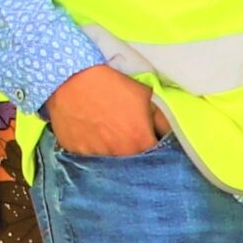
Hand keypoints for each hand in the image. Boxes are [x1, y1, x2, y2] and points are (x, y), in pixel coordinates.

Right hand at [43, 63, 171, 156]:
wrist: (72, 79)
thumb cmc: (111, 85)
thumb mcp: (146, 96)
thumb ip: (163, 119)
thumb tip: (170, 134)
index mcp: (140, 142)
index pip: (156, 158)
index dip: (152, 148)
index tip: (146, 139)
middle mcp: (119, 155)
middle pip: (131, 163)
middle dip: (132, 152)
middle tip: (124, 135)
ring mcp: (95, 157)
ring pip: (108, 162)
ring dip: (110, 152)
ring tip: (105, 133)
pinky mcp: (75, 154)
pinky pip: (87, 158)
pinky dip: (91, 149)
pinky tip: (89, 133)